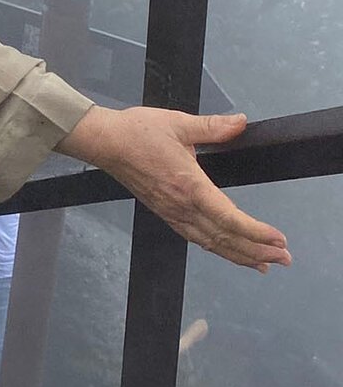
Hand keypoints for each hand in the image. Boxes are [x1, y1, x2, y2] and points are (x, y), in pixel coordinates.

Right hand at [59, 108, 289, 270]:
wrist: (103, 142)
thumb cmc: (135, 132)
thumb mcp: (178, 123)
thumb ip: (213, 127)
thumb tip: (240, 122)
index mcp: (188, 185)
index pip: (228, 217)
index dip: (255, 232)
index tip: (278, 239)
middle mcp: (181, 205)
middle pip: (223, 237)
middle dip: (256, 250)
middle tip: (283, 259)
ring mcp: (171, 212)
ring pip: (209, 242)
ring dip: (238, 255)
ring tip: (263, 263)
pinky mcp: (164, 212)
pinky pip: (194, 237)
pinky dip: (215, 248)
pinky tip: (226, 250)